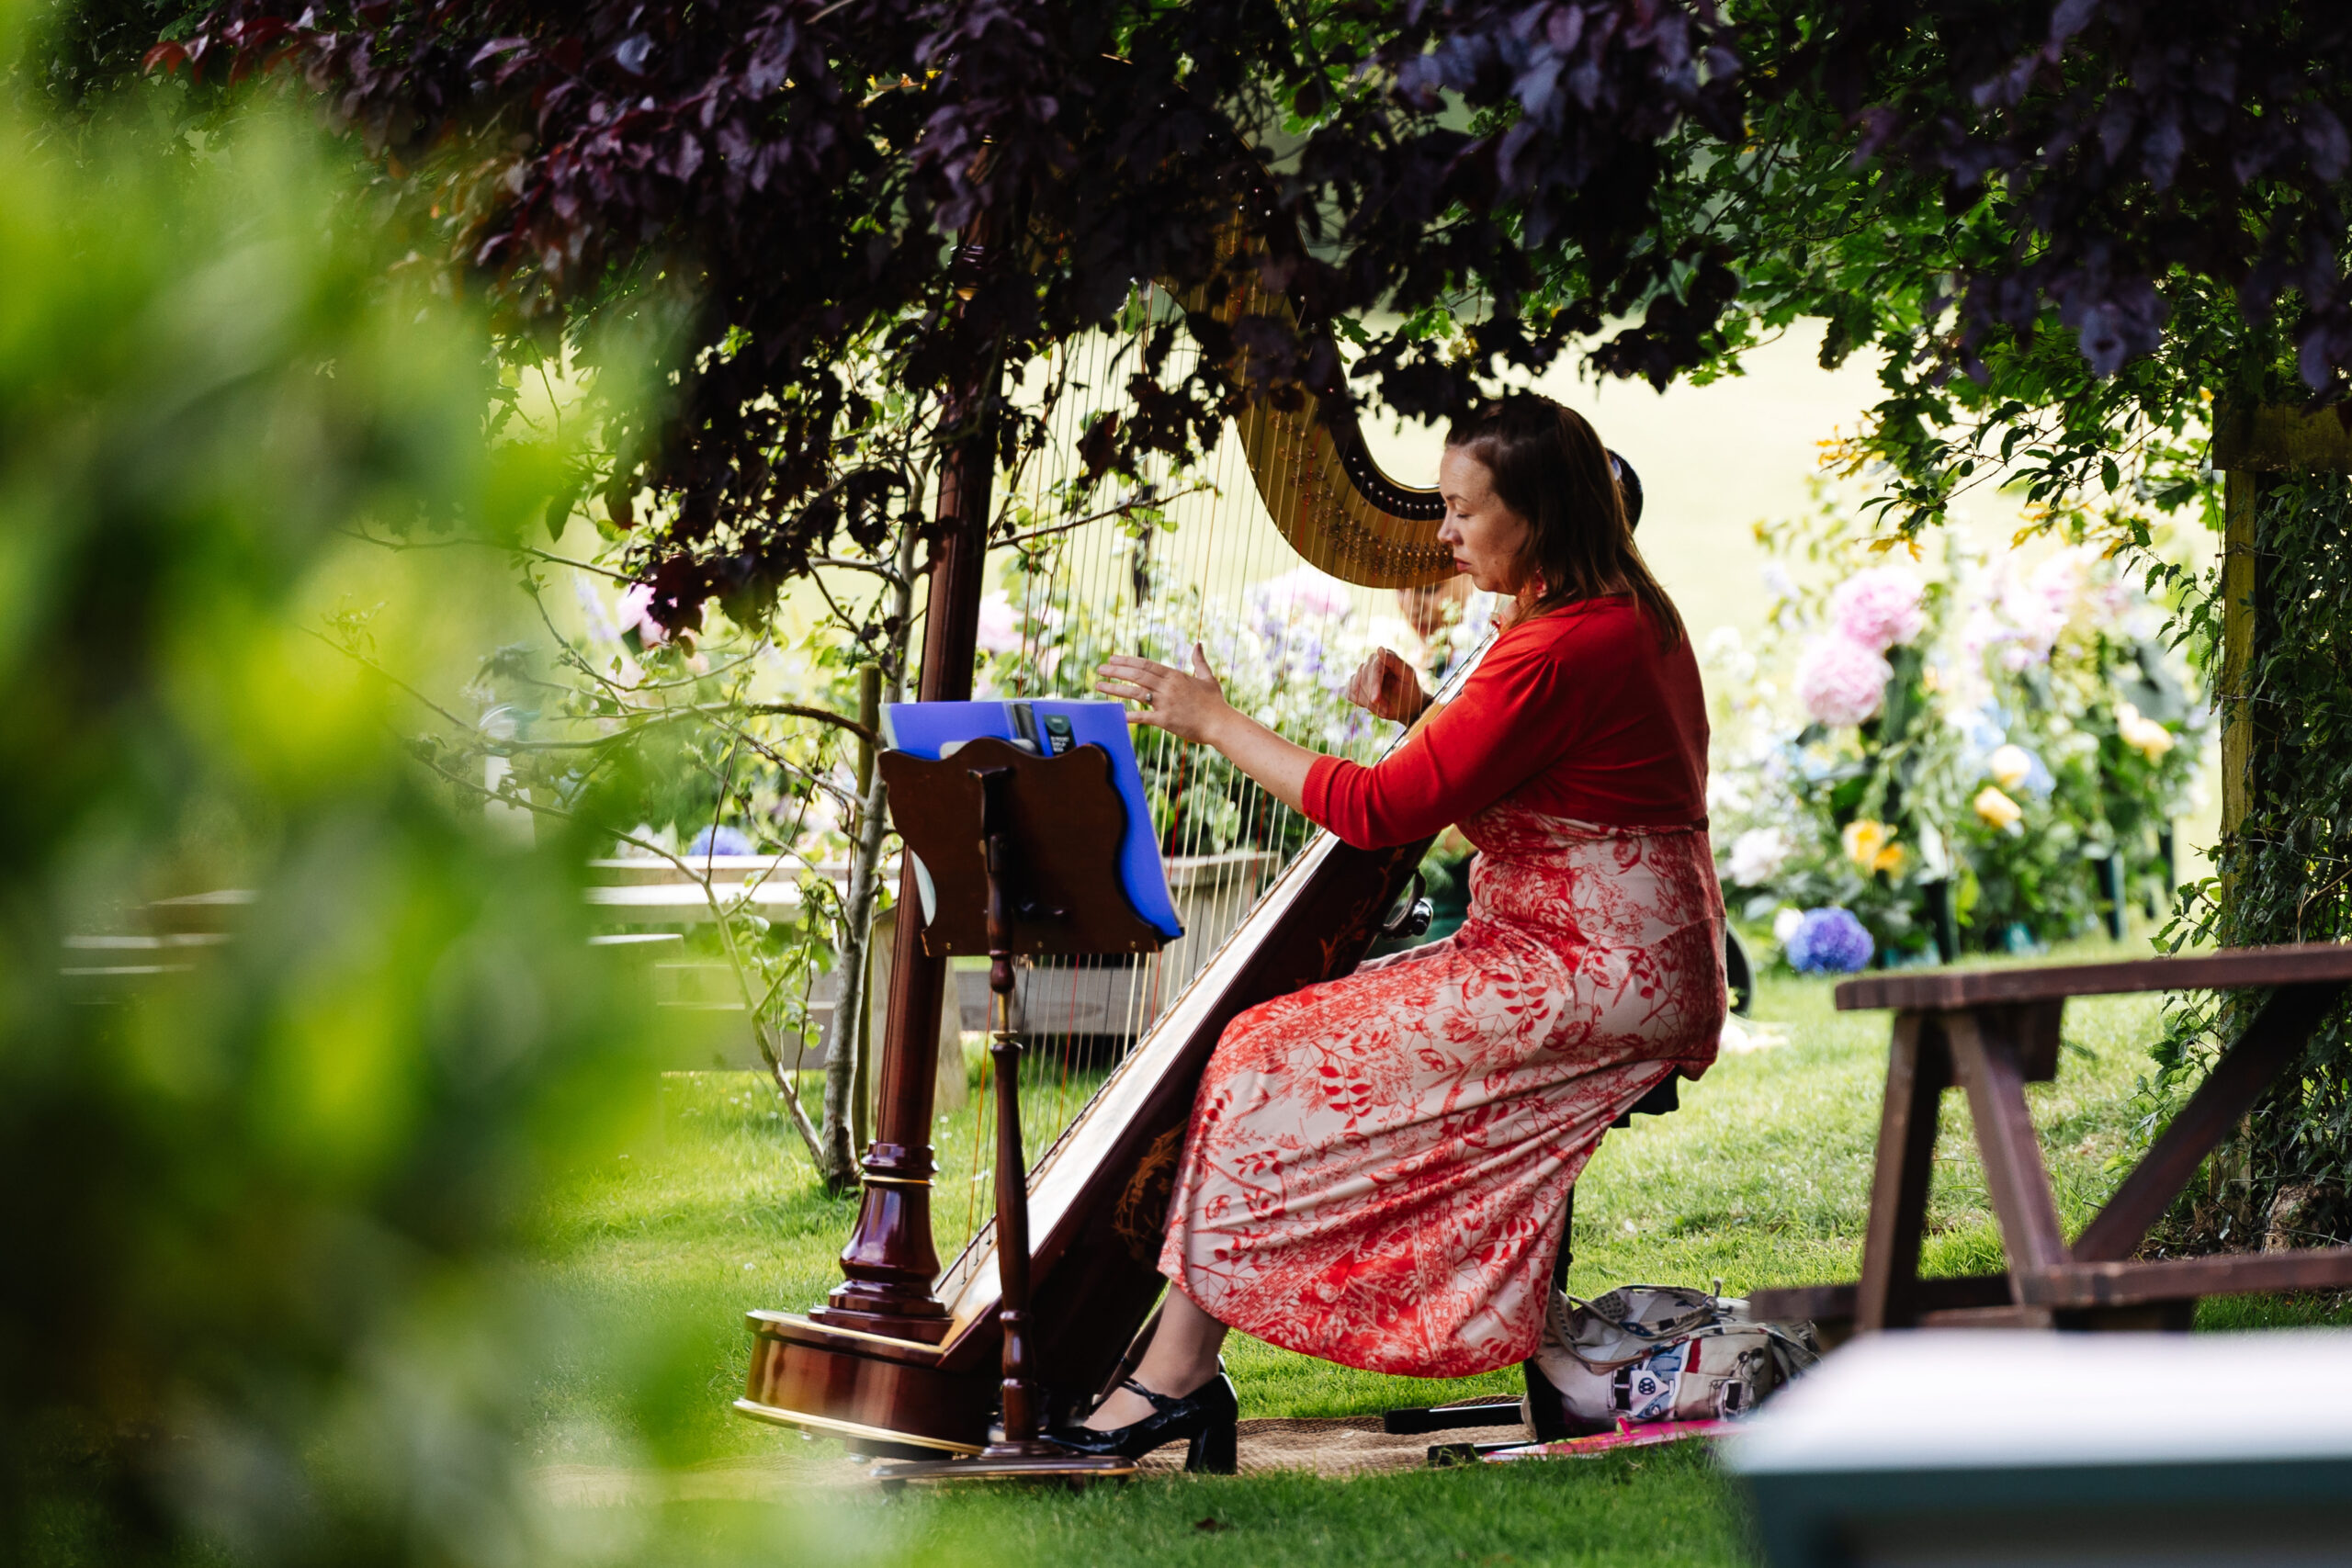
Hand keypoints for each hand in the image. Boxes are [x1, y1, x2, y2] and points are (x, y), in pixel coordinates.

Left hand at [1096, 644, 1231, 744]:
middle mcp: (1168, 687)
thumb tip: (1198, 643)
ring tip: (1099, 686)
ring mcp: (1166, 703)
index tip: (1113, 659)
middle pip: (1137, 675)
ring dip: (1115, 688)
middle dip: (1116, 670)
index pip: (1146, 665)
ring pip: (1135, 693)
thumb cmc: (1215, 702)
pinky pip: (1143, 716)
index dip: (1128, 661)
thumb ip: (1199, 661)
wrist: (1221, 723)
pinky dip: (1129, 715)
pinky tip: (1115, 713)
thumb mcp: (1207, 678)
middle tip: (1100, 669)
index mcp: (1175, 676)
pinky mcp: (1165, 720)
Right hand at [1347, 646, 1427, 722]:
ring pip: (1355, 687)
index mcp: (1385, 656)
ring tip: (1384, 711)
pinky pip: (1350, 693)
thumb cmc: (1410, 690)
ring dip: (1368, 703)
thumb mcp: (1408, 676)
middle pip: (1363, 679)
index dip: (1373, 684)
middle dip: (1373, 698)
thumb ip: (1395, 661)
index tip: (1375, 699)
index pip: (1373, 668)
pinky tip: (1374, 706)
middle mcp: (1371, 662)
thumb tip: (1379, 648)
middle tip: (1387, 711)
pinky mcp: (1355, 684)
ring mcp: (1362, 673)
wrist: (1407, 706)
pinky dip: (1361, 703)